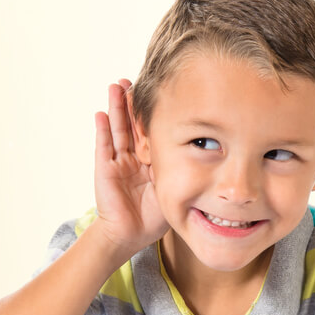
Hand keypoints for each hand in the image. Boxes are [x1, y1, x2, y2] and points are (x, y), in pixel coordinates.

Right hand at [93, 79, 168, 257]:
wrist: (129, 235)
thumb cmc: (152, 217)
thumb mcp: (174, 189)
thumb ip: (185, 172)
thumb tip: (213, 154)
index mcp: (150, 161)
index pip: (152, 130)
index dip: (153, 112)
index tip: (159, 91)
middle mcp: (133, 157)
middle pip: (132, 124)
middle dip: (132, 102)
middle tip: (133, 79)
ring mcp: (117, 161)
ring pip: (117, 129)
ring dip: (116, 108)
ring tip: (116, 86)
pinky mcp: (105, 169)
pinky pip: (103, 146)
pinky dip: (102, 130)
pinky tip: (101, 113)